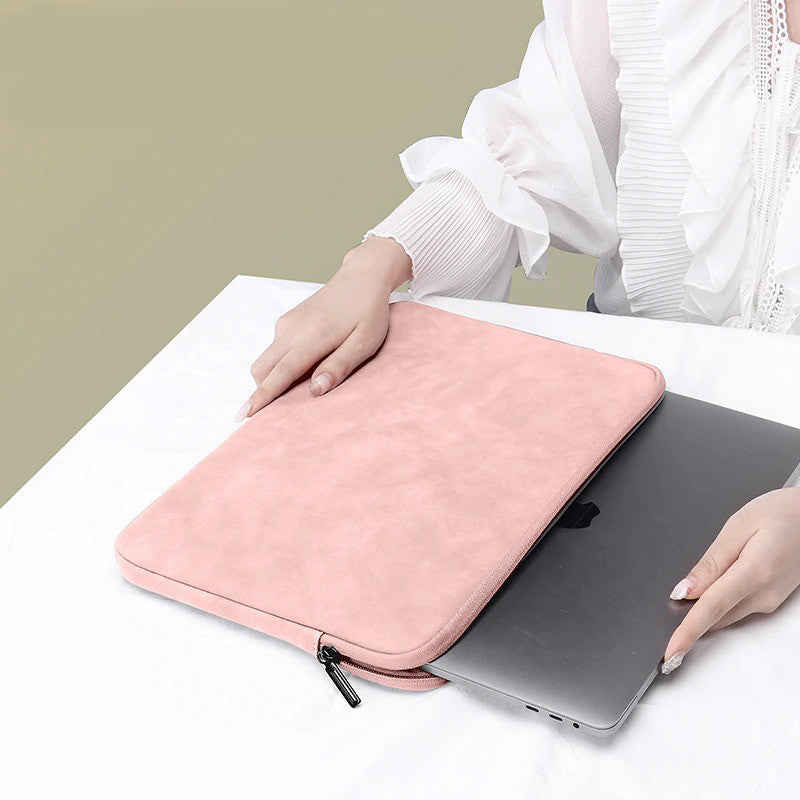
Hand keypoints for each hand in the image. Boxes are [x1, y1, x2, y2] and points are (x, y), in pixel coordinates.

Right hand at [236, 236, 411, 419]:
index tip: (244, 415)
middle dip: (263, 391)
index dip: (263, 396)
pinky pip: (275, 350)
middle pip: (262, 369)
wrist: (360, 277)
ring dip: (272, 378)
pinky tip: (305, 367)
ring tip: (298, 389)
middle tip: (277, 412)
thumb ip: (340, 365)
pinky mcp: (287, 321)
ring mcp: (287, 324)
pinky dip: (280, 365)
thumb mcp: (365, 342)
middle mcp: (292, 330)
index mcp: (313, 337)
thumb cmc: (368, 312)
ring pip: (266, 360)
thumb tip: (315, 390)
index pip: (281, 373)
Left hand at [662, 487, 799, 673]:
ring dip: (702, 611)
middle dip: (688, 620)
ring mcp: (770, 600)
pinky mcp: (770, 600)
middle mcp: (765, 594)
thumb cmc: (780, 514)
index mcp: (755, 572)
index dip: (688, 632)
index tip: (671, 651)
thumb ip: (710, 562)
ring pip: (724, 614)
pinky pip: (735, 607)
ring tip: (685, 593)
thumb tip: (684, 590)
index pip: (712, 608)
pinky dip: (717, 604)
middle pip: (716, 616)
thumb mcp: (737, 527)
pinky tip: (708, 588)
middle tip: (665, 616)